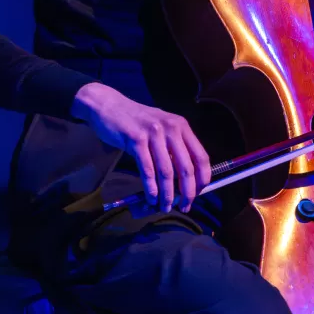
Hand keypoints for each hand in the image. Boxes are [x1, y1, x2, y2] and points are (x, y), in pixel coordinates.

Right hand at [72, 83, 210, 212]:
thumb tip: (185, 181)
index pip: (201, 156)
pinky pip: (147, 169)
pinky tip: (151, 197)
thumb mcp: (162, 129)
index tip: (198, 194)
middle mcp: (171, 128)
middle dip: (187, 192)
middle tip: (184, 207)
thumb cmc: (138, 121)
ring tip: (165, 206)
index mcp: (181, 126)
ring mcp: (153, 132)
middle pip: (186, 167)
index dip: (202, 178)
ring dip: (167, 194)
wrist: (110, 106)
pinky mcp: (136, 139)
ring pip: (166, 171)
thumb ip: (173, 148)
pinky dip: (151, 187)